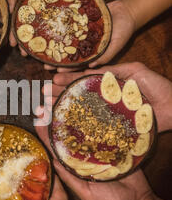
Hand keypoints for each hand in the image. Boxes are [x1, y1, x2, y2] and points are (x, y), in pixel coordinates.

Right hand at [7, 0, 63, 55]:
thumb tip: (8, 11)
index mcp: (18, 4)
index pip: (13, 23)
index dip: (12, 34)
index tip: (12, 45)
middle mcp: (28, 9)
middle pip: (25, 29)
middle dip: (24, 42)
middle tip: (25, 54)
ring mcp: (40, 10)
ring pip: (37, 28)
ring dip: (36, 40)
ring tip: (36, 51)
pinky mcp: (51, 8)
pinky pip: (49, 20)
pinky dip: (49, 30)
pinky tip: (50, 39)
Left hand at [35, 112, 153, 199]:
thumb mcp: (87, 193)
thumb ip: (70, 179)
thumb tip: (53, 162)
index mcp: (73, 165)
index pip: (55, 146)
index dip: (46, 133)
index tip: (38, 119)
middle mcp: (83, 154)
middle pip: (66, 132)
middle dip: (55, 118)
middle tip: (45, 103)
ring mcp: (97, 147)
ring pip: (82, 127)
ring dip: (71, 113)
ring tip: (60, 99)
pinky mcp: (113, 143)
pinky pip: (102, 128)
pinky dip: (96, 118)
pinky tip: (89, 104)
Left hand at [45, 0, 135, 71]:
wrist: (125, 9)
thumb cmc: (124, 29)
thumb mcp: (117, 43)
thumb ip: (106, 55)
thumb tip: (92, 66)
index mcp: (92, 55)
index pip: (78, 64)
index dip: (68, 69)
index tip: (57, 71)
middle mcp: (84, 46)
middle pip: (68, 56)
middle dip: (57, 61)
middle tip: (45, 65)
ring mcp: (80, 35)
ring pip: (65, 42)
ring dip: (54, 47)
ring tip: (43, 51)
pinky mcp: (78, 23)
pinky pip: (67, 27)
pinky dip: (59, 28)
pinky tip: (48, 30)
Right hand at [45, 62, 171, 132]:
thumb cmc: (157, 86)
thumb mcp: (133, 71)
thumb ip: (112, 71)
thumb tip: (87, 72)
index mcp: (106, 85)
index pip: (81, 82)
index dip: (67, 81)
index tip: (52, 80)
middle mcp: (102, 100)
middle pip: (76, 97)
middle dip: (58, 96)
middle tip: (42, 95)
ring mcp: (105, 115)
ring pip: (80, 112)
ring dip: (62, 110)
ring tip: (45, 109)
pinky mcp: (111, 128)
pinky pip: (91, 127)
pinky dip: (76, 126)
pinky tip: (62, 126)